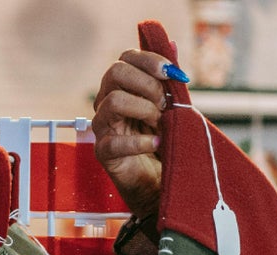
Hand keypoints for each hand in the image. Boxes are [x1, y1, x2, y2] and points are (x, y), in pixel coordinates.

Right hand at [92, 49, 171, 217]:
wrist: (162, 183)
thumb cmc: (166, 143)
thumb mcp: (173, 110)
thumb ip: (169, 84)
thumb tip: (172, 48)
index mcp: (123, 87)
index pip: (126, 58)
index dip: (149, 60)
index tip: (171, 73)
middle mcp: (108, 102)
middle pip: (115, 72)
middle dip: (146, 84)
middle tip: (165, 103)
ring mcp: (103, 126)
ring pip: (113, 101)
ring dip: (144, 109)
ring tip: (160, 124)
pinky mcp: (103, 152)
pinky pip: (114, 142)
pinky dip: (141, 142)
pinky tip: (157, 143)